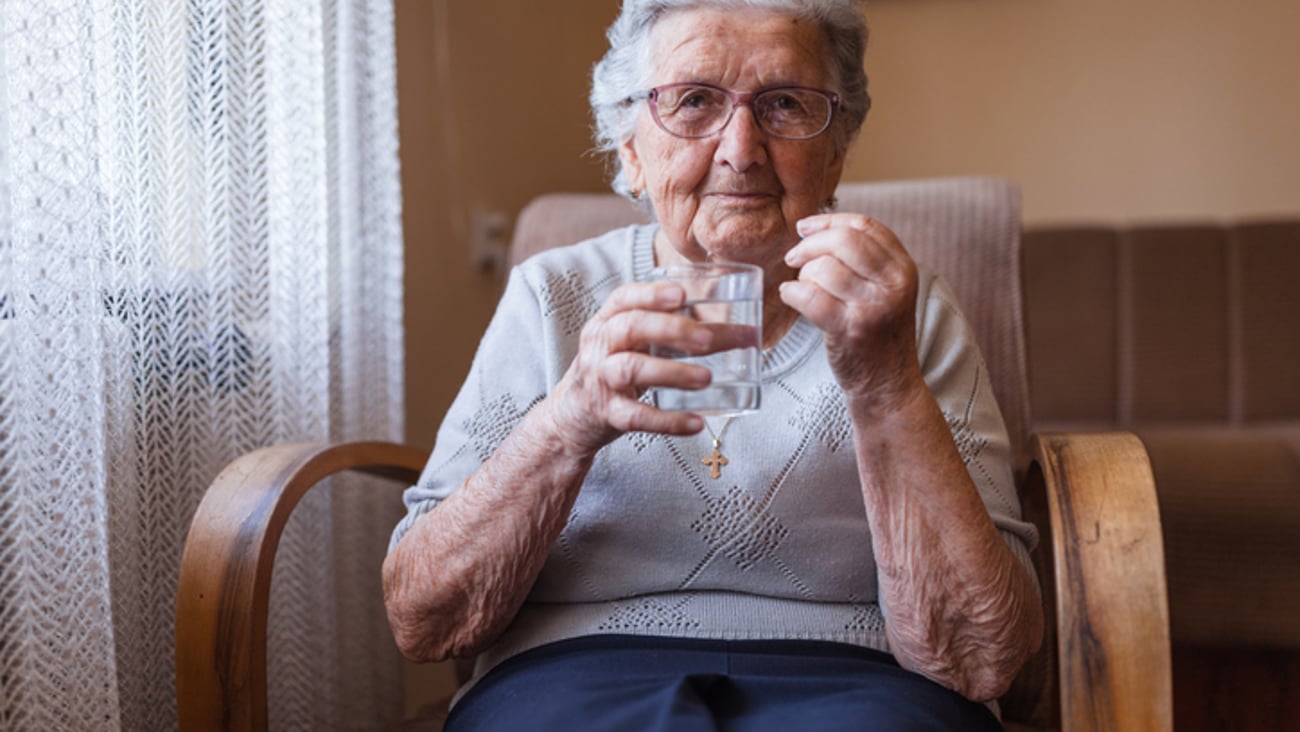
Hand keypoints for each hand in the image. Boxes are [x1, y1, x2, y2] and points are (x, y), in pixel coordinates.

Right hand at [542, 281, 717, 454]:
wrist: (571, 416)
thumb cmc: (613, 370)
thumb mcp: (627, 342)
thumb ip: (665, 330)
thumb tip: (737, 329)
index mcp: (607, 322)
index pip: (623, 298)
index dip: (652, 294)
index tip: (682, 295)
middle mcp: (600, 346)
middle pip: (630, 327)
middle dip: (671, 329)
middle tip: (708, 339)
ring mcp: (601, 379)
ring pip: (632, 369)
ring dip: (672, 372)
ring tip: (707, 378)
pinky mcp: (608, 413)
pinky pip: (637, 417)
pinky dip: (668, 421)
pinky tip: (696, 423)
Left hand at [779, 213, 924, 408]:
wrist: (888, 386)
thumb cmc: (878, 335)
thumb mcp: (886, 291)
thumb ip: (865, 260)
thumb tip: (814, 227)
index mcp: (904, 269)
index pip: (865, 225)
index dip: (829, 220)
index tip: (805, 227)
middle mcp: (894, 285)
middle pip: (843, 240)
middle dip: (810, 245)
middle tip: (793, 258)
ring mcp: (873, 307)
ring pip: (823, 268)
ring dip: (802, 276)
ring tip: (804, 289)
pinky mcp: (850, 330)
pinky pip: (809, 296)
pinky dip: (792, 293)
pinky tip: (792, 297)